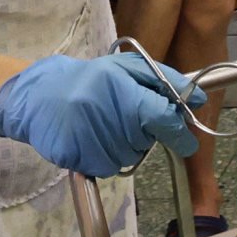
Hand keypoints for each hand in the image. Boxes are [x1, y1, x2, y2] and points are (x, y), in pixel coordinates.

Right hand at [0, 48, 205, 177]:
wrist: (39, 95)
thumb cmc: (91, 80)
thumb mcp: (128, 68)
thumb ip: (166, 81)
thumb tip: (197, 98)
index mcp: (123, 92)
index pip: (163, 118)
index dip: (178, 133)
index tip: (186, 142)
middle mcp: (108, 117)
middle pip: (147, 142)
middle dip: (144, 134)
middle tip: (124, 116)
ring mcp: (90, 140)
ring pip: (129, 158)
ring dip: (125, 146)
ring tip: (105, 125)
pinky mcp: (76, 158)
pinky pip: (107, 167)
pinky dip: (106, 157)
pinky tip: (93, 138)